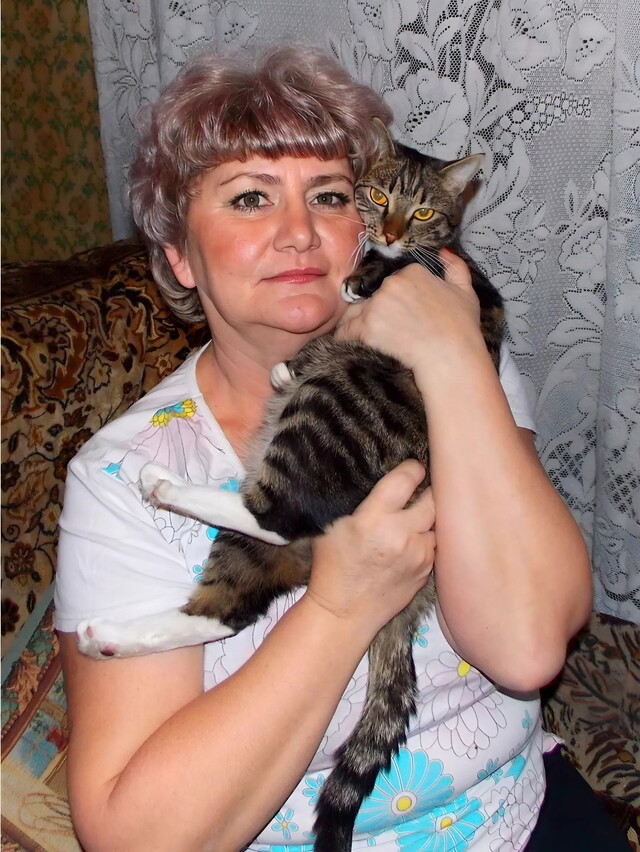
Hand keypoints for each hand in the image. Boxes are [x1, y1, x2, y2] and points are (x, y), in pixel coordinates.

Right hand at [306, 460, 434, 635]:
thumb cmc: (332, 567)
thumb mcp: (333, 525)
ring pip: (437, 523)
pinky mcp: (426, 572)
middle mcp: (401, 535)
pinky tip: (409, 544)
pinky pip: (434, 546)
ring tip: (413, 519)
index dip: (412, 469)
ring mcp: (418, 555)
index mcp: (374, 519)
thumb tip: (382, 478)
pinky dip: (425, 540)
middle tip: (419, 490)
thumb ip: (361, 502)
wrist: (343, 613)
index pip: (407, 478)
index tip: (412, 468)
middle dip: (427, 491)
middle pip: (433, 498)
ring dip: (427, 519)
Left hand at [335, 250, 481, 374]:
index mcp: (411, 271)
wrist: (451, 356)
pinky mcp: (367, 328)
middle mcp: (391, 283)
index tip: (400, 310)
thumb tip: (443, 252)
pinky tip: (345, 340)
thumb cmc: (461, 327)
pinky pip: (346, 330)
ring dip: (358, 320)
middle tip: (386, 326)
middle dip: (376, 307)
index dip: (396, 296)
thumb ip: (455, 267)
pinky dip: (344, 335)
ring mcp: (377, 305)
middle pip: (374, 293)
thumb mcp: (466, 291)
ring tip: (362, 333)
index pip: (394, 279)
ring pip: (357, 310)